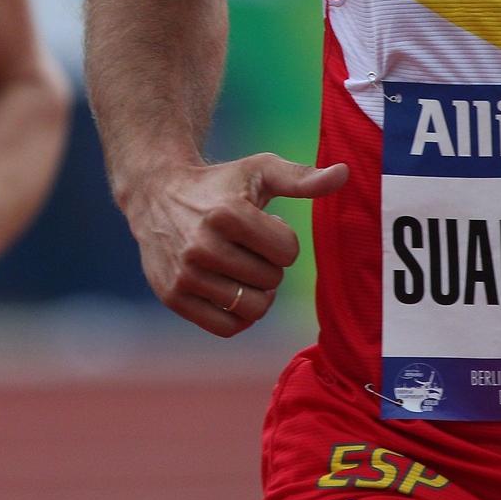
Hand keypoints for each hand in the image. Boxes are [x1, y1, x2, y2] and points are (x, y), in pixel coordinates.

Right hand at [123, 153, 348, 336]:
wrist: (156, 194)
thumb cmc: (219, 184)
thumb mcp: (259, 171)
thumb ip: (302, 177)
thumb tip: (344, 173)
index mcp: (227, 214)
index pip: (288, 252)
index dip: (282, 241)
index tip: (263, 226)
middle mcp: (201, 246)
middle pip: (271, 281)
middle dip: (268, 265)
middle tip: (247, 247)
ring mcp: (185, 274)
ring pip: (252, 309)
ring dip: (256, 291)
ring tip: (241, 269)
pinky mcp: (172, 296)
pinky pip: (227, 328)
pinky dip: (238, 316)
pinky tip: (231, 290)